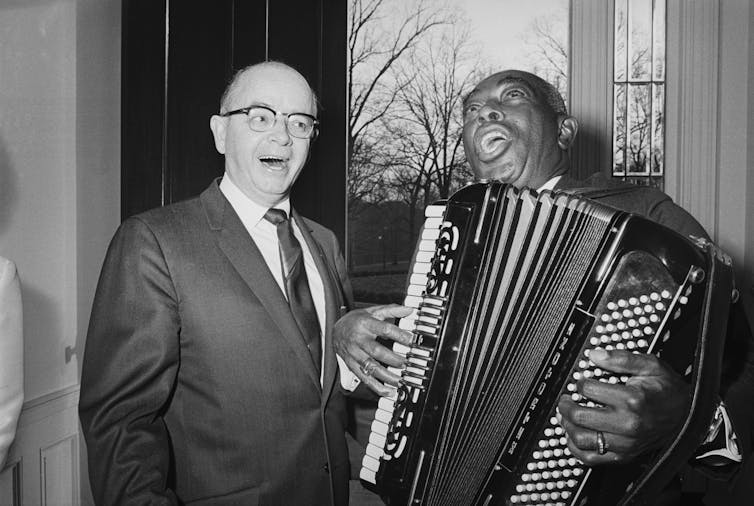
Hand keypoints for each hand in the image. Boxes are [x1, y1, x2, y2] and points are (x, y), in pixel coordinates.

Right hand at [333, 304, 413, 395]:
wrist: (335, 330)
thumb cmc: (356, 321)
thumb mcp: (373, 311)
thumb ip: (391, 310)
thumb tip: (408, 309)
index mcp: (365, 324)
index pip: (384, 329)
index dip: (399, 335)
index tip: (411, 340)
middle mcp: (358, 340)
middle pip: (376, 351)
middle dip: (393, 359)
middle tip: (406, 363)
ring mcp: (354, 354)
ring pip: (370, 367)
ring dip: (386, 376)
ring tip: (400, 381)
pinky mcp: (351, 365)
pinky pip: (364, 378)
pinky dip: (376, 386)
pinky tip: (388, 391)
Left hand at [557, 348, 689, 465]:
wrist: (690, 417)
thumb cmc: (668, 391)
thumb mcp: (650, 365)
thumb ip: (621, 358)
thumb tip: (595, 355)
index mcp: (632, 399)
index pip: (588, 390)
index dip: (579, 383)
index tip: (580, 381)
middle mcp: (627, 424)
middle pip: (580, 417)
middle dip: (566, 405)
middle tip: (565, 399)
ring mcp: (625, 443)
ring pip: (582, 440)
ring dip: (567, 427)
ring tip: (566, 416)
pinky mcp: (625, 456)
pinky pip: (592, 459)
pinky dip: (576, 448)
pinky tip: (574, 436)